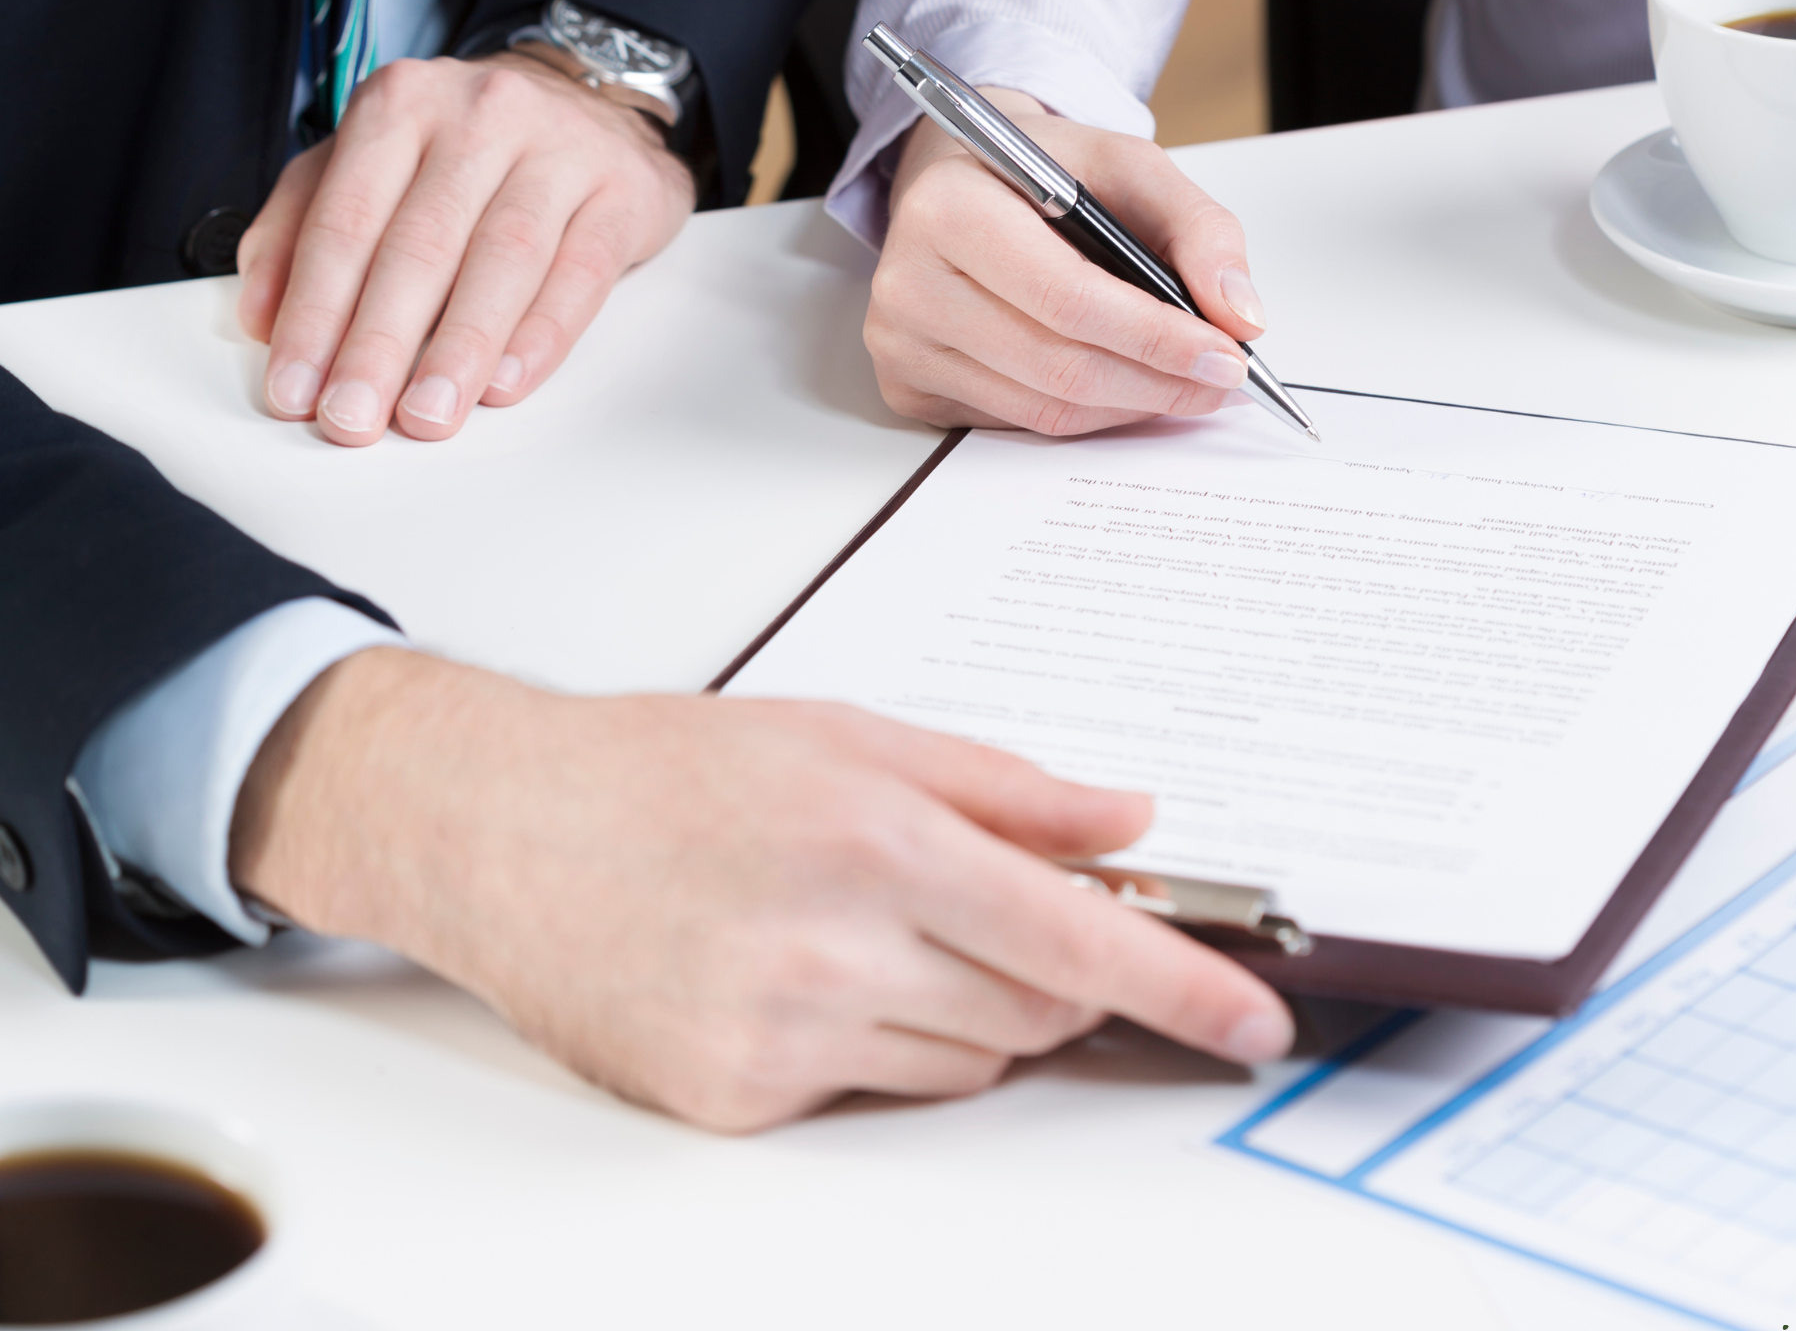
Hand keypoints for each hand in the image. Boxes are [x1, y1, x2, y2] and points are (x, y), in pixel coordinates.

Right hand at [231, 652, 1293, 1131]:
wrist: (501, 826)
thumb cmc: (666, 765)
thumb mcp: (844, 733)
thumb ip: (1000, 783)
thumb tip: (1125, 822)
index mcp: (874, 838)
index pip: (1075, 941)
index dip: (1183, 987)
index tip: (1254, 1022)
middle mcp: (833, 948)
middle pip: (1034, 1013)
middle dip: (1053, 972)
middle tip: (997, 908)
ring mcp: (779, 1038)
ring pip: (965, 1063)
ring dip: (967, 1006)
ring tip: (867, 922)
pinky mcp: (735, 1103)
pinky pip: (873, 1093)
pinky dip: (877, 1041)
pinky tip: (797, 969)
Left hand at [236, 53, 695, 447]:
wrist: (591, 100)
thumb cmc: (466, 148)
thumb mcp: (370, 162)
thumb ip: (302, 225)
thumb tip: (262, 317)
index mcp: (401, 103)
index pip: (346, 219)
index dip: (315, 312)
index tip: (295, 389)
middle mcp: (481, 113)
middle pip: (421, 243)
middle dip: (379, 344)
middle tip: (352, 417)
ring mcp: (560, 147)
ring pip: (504, 257)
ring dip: (459, 348)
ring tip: (427, 414)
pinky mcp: (623, 190)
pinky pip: (580, 270)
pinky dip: (542, 333)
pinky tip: (507, 381)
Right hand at [868, 90, 1266, 435]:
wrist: (960, 180)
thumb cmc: (1040, 172)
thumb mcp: (1127, 165)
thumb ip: (1197, 229)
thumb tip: (1239, 315)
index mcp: (948, 208)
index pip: (1067, 298)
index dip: (1156, 337)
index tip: (1227, 353)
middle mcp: (907, 280)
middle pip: (1057, 365)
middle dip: (1158, 382)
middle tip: (1223, 379)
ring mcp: (898, 343)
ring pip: (1042, 408)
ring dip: (1129, 405)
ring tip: (1184, 383)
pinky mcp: (906, 387)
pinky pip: (1017, 423)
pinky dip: (1084, 413)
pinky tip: (1120, 384)